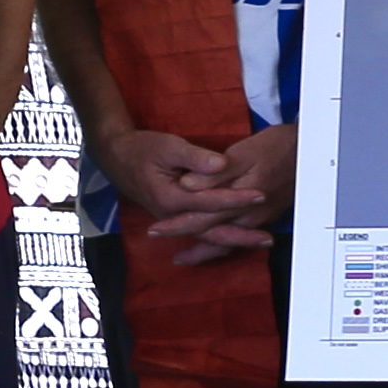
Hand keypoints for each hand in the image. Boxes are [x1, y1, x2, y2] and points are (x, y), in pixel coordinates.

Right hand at [113, 121, 290, 268]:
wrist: (117, 158)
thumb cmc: (143, 149)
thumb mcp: (168, 146)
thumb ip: (195, 157)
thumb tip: (221, 165)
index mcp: (172, 198)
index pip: (210, 201)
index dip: (236, 198)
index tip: (260, 194)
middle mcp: (174, 215)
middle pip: (212, 230)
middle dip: (241, 234)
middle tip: (269, 237)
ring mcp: (175, 219)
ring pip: (208, 236)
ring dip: (235, 240)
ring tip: (262, 241)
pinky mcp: (177, 218)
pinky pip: (202, 233)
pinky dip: (221, 240)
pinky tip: (240, 242)